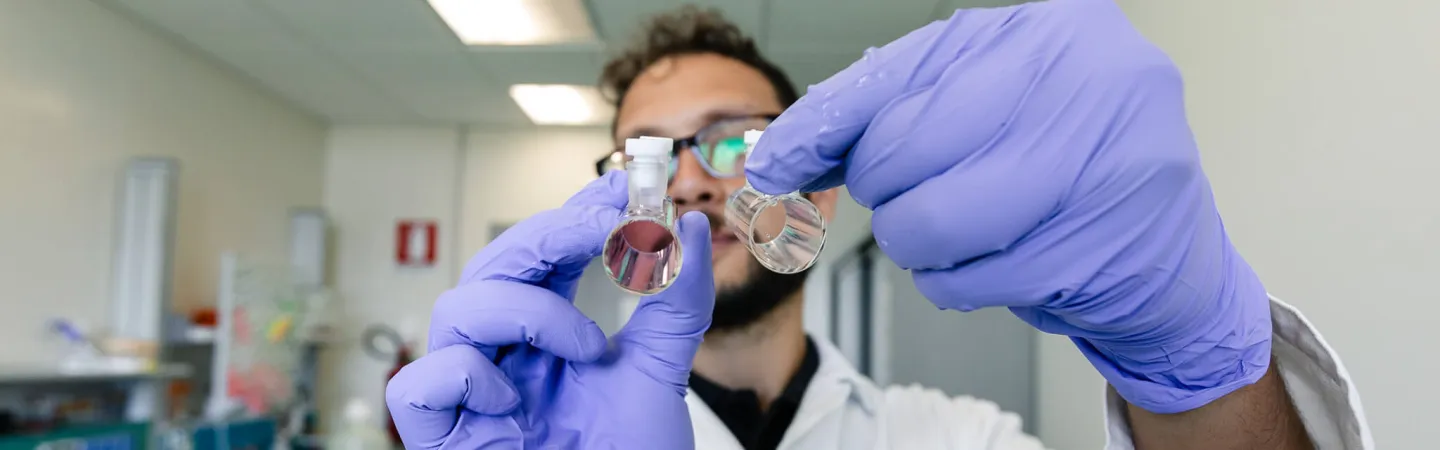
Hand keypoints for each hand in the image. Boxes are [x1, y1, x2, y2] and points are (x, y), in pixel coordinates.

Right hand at [385, 170, 715, 447]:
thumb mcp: (661, 374)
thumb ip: (676, 302)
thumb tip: (694, 228)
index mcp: (547, 339)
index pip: (545, 258)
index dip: (575, 216)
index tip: (622, 186)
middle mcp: (505, 359)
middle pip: (493, 267)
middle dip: (548, 236)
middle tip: (604, 224)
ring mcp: (473, 397)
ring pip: (455, 309)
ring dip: (526, 310)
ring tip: (585, 346)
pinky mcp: (443, 440)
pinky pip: (418, 384)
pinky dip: (467, 376)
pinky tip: (516, 399)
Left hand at [746, 0, 1269, 413]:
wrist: (1170, 256)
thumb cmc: (1068, 169)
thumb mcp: (986, 108)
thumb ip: (892, 115)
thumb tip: (785, 154)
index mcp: (1043, 30)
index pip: (893, 78)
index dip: (822, 127)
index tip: (777, 162)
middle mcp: (1083, 78)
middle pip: (903, 150)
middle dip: (887, 192)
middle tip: (917, 197)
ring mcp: (1102, 163)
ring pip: (930, 222)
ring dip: (919, 245)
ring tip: (962, 231)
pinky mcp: (1102, 246)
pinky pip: (969, 280)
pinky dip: (961, 283)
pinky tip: (1002, 261)